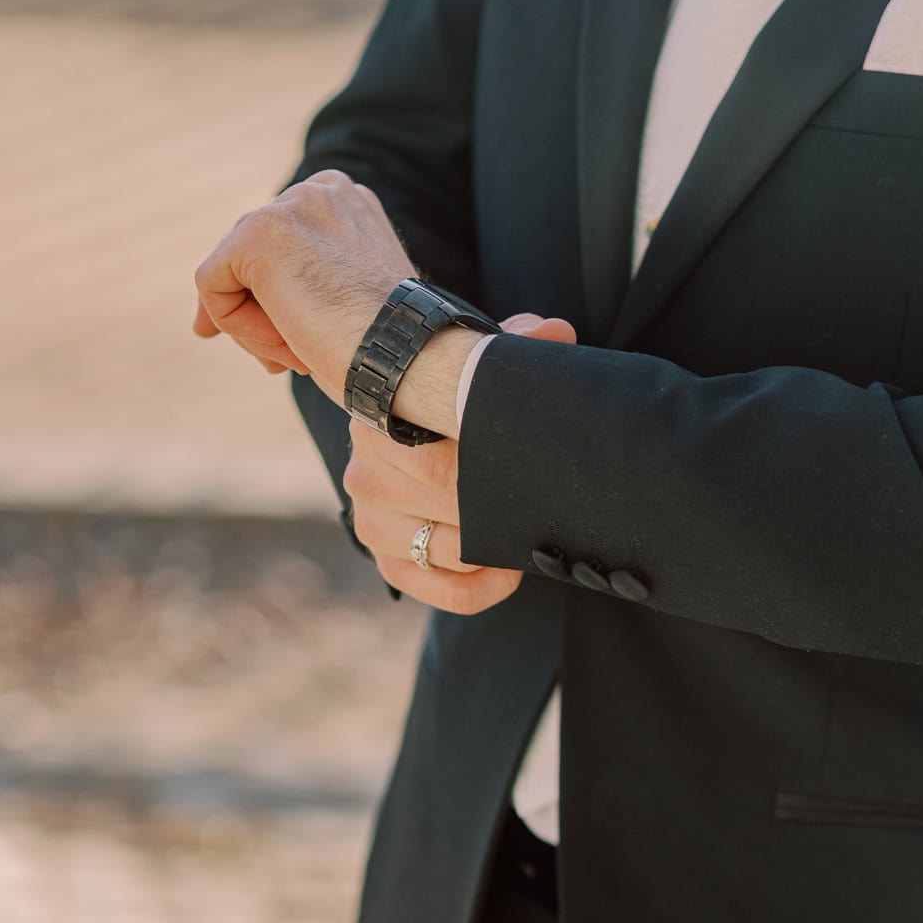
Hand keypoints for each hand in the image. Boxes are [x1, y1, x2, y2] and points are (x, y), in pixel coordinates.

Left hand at [192, 170, 414, 401]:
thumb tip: (250, 295)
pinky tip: (283, 345)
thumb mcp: (352, 292)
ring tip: (294, 357)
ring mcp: (287, 207)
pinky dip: (237, 326)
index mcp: (346, 199)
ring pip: (230, 271)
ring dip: (253, 326)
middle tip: (283, 361)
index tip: (294, 342)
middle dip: (257, 313)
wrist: (406, 354)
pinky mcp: (256, 234)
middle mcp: (318, 189)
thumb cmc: (387, 342)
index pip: (281, 242)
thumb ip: (312, 273)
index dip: (274, 298)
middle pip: (250, 254)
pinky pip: (212, 285)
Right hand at [345, 314, 574, 613]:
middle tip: (548, 499)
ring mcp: (371, 521)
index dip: (495, 458)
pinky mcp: (386, 561)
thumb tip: (556, 332)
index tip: (531, 463)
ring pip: (451, 549)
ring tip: (528, 530)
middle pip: (452, 498)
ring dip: (499, 546)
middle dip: (505, 503)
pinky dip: (485, 587)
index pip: (445, 450)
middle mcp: (366, 471)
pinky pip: (445, 590)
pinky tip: (507, 570)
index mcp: (381, 417)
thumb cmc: (444, 399)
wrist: (407, 431)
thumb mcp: (470, 367)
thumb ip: (511, 347)